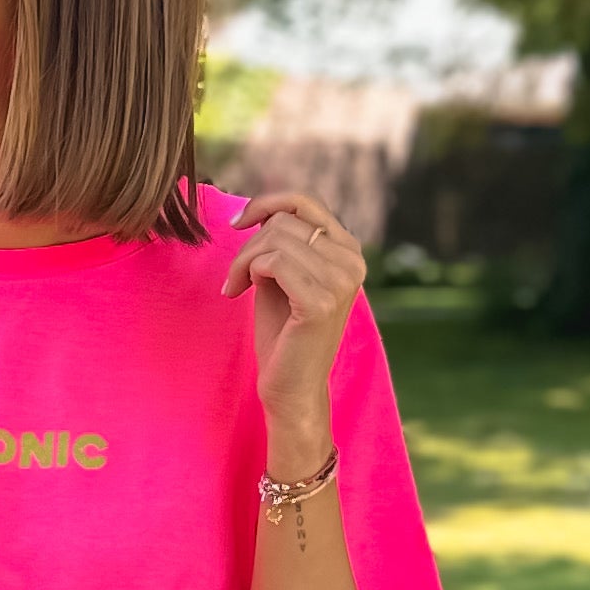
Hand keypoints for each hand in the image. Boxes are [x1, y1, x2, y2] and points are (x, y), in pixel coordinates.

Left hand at [220, 191, 362, 467]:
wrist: (291, 386)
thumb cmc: (283, 332)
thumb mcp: (284, 274)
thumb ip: (282, 240)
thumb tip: (262, 208)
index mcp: (349, 251)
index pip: (305, 202)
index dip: (265, 204)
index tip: (237, 223)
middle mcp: (353, 261)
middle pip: (284, 221)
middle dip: (248, 245)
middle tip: (236, 277)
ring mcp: (341, 281)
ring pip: (275, 239)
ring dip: (244, 260)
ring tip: (237, 285)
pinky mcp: (321, 301)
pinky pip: (273, 261)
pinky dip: (248, 272)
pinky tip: (241, 292)